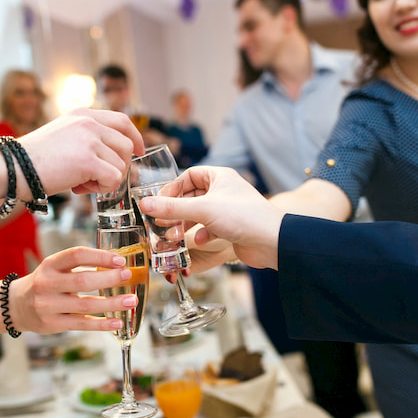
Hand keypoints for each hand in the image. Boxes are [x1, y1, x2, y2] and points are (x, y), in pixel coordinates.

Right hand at [9, 246, 139, 333]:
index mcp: (50, 265)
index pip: (76, 255)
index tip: (120, 260)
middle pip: (83, 281)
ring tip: (131, 301)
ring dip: (112, 303)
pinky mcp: (53, 324)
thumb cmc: (45, 284)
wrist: (16, 307)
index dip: (100, 256)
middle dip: (109, 278)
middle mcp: (47, 284)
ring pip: (85, 305)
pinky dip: (102, 324)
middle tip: (128, 277)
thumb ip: (79, 267)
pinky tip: (118, 322)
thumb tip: (117, 266)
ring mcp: (49, 306)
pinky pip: (82, 324)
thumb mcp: (55, 269)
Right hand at [15, 109, 144, 197]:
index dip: (135, 138)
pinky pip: (113, 179)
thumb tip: (116, 156)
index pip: (122, 121)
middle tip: (95, 178)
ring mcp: (89, 140)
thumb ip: (88, 139)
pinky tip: (81, 188)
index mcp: (84, 114)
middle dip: (118, 166)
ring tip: (81, 182)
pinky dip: (101, 188)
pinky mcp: (88, 160)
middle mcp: (89, 122)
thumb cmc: (35, 160)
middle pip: (126, 146)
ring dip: (105, 180)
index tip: (138, 152)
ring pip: (121, 165)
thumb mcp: (64, 136)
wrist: (13, 167)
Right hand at [137, 166, 283, 269]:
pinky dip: (201, 234)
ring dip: (186, 224)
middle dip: (177, 210)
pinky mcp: (231, 226)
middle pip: (192, 196)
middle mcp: (224, 190)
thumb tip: (145, 204)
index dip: (173, 188)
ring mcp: (228, 209)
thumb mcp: (202, 209)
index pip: (189, 175)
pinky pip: (209, 227)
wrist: (272, 242)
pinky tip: (199, 241)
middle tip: (163, 221)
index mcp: (220, 176)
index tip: (159, 202)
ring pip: (199, 214)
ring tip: (175, 235)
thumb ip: (172, 208)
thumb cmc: (244, 217)